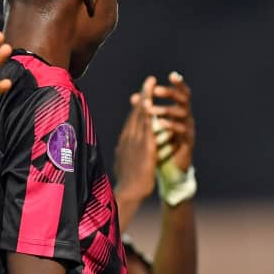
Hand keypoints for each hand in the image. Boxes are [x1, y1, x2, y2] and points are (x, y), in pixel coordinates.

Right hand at [113, 77, 158, 206]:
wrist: (129, 193)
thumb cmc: (128, 183)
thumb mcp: (124, 164)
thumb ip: (124, 154)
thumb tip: (121, 150)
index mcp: (125, 142)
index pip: (132, 119)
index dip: (138, 105)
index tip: (142, 94)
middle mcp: (128, 138)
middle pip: (136, 112)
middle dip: (143, 95)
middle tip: (149, 80)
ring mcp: (135, 141)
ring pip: (141, 115)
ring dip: (146, 97)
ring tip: (151, 83)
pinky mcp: (144, 147)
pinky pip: (147, 127)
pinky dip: (148, 113)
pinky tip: (152, 103)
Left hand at [148, 72, 194, 171]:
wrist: (170, 167)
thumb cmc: (162, 143)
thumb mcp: (153, 124)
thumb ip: (146, 111)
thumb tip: (134, 97)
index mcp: (179, 110)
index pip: (181, 93)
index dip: (179, 84)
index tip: (172, 75)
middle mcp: (187, 117)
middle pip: (184, 99)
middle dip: (170, 93)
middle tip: (156, 90)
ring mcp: (189, 128)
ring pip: (182, 114)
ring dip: (166, 109)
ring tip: (152, 109)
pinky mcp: (188, 141)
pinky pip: (182, 130)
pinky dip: (171, 125)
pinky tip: (160, 123)